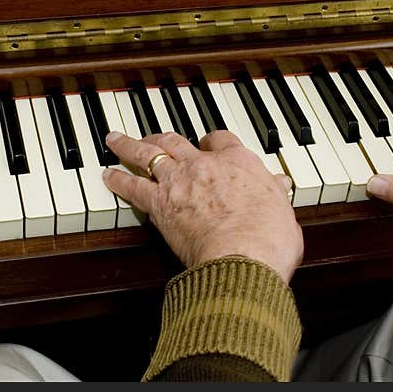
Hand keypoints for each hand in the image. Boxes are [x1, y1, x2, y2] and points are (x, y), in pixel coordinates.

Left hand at [102, 130, 302, 283]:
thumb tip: (280, 185)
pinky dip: (118, 179)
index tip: (207, 144)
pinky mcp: (159, 205)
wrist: (243, 256)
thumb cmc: (269, 239)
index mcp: (239, 162)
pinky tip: (108, 175)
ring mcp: (178, 182)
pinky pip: (132, 186)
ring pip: (148, 154)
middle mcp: (205, 164)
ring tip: (115, 140)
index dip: (212, 141)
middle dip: (163, 136)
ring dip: (129, 146)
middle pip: (177, 140)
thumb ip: (276, 195)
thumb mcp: (283, 211)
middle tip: (153, 135)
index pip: (221, 139)